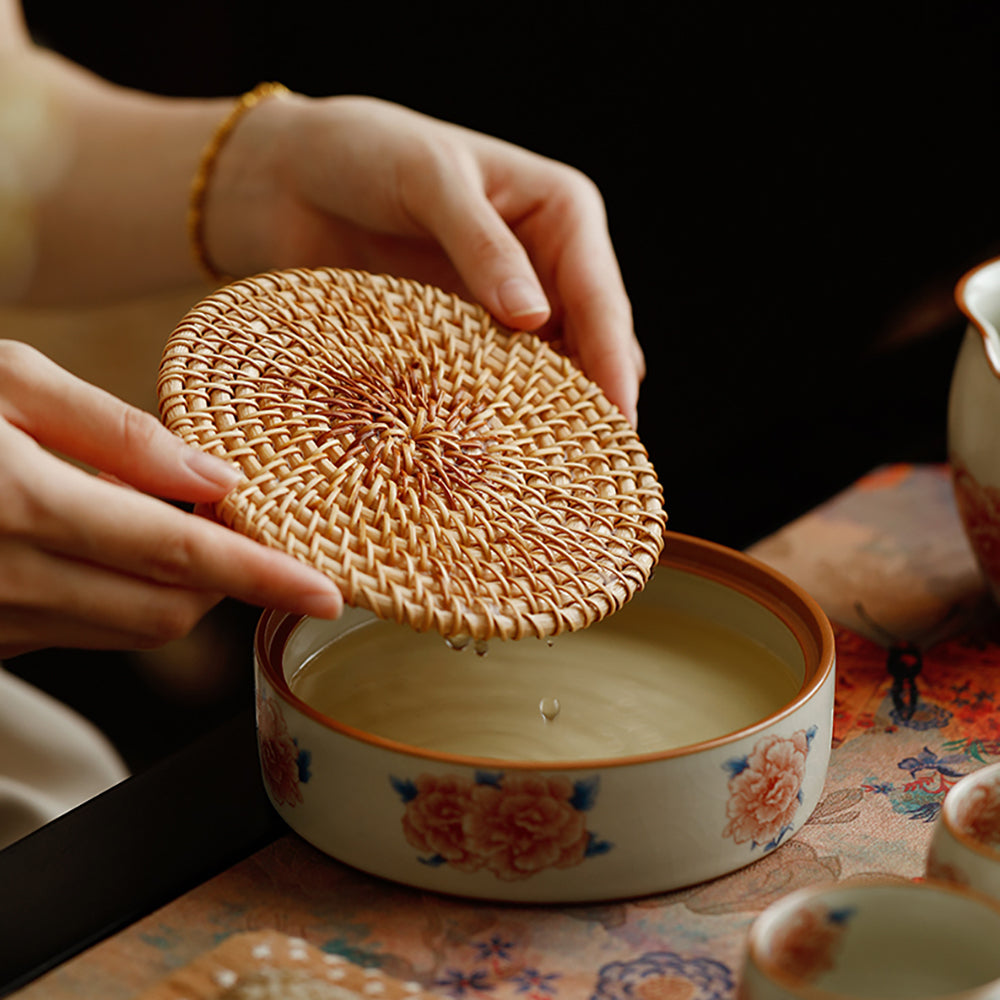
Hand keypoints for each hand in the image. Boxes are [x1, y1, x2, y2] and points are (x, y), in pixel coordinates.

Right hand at [0, 341, 341, 657]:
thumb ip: (115, 431)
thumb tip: (214, 477)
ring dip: (176, 582)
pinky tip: (102, 540)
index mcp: (24, 505)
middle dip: (227, 575)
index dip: (263, 576)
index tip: (326, 593)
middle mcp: (11, 582)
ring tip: (149, 510)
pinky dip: (122, 592)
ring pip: (132, 628)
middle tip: (236, 519)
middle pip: (170, 607)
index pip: (180, 554)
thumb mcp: (8, 383)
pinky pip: (83, 631)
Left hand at [207, 95, 644, 424]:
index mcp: (560, 212)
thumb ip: (482, 246)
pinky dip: (500, 411)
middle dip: (594, 398)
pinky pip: (496, 379)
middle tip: (589, 465)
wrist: (287, 178)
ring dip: (549, 412)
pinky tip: (495, 446)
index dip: (612, 362)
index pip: (601, 296)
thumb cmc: (361, 153)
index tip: (619, 423)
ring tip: (548, 469)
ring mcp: (504, 304)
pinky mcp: (462, 333)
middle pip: (590, 342)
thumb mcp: (429, 181)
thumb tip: (535, 319)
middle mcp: (544, 262)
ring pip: (551, 369)